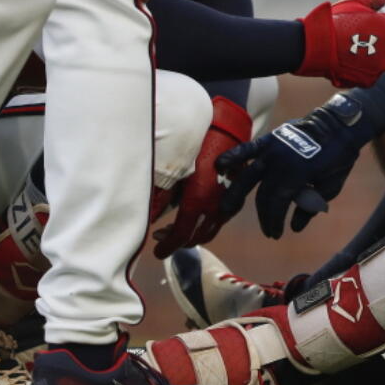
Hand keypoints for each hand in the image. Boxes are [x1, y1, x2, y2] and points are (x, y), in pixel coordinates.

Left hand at [153, 97, 252, 258]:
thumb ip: (161, 198)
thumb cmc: (198, 148)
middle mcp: (215, 207)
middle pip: (196, 237)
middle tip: (162, 236)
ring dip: (193, 234)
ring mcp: (228, 204)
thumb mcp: (176, 173)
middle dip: (178, 242)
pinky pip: (220, 220)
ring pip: (210, 231)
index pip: (180, 236)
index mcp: (198, 202)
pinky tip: (197, 215)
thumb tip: (148, 218)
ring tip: (178, 227)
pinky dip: (206, 224)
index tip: (156, 252)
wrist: (227, 132)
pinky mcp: (235, 198)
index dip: (167, 248)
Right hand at [216, 94, 368, 238]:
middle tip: (267, 229)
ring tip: (226, 209)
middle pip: (263, 195)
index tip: (276, 234)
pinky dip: (233, 157)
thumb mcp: (331, 187)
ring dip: (236, 193)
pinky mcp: (269, 139)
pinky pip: (247, 149)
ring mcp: (272, 149)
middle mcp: (280, 162)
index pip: (276, 204)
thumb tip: (294, 227)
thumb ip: (310, 207)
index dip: (273, 221)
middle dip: (264, 215)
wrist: (339, 124)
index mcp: (296, 174)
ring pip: (248, 175)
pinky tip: (219, 166)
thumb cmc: (339, 157)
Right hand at [297, 0, 384, 87]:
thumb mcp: (354, 3)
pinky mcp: (370, 80)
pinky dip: (366, 69)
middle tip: (377, 38)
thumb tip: (383, 1)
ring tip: (361, 51)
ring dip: (379, 56)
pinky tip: (354, 62)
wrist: (320, 45)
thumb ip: (372, 0)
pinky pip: (373, 74)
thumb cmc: (337, 21)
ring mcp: (380, 66)